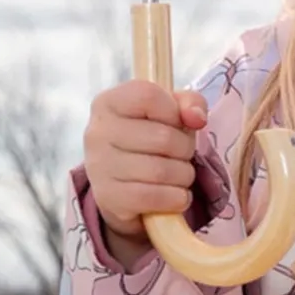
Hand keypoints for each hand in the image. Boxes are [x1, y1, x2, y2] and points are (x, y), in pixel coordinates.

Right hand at [83, 80, 209, 236]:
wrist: (120, 186)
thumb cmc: (147, 139)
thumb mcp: (168, 112)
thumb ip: (189, 103)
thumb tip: (197, 118)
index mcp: (108, 102)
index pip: (148, 96)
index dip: (173, 111)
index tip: (177, 122)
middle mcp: (97, 132)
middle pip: (163, 137)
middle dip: (185, 149)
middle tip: (181, 154)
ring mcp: (99, 167)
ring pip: (162, 171)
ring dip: (183, 176)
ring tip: (179, 174)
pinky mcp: (108, 198)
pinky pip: (154, 197)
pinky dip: (175, 198)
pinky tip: (175, 195)